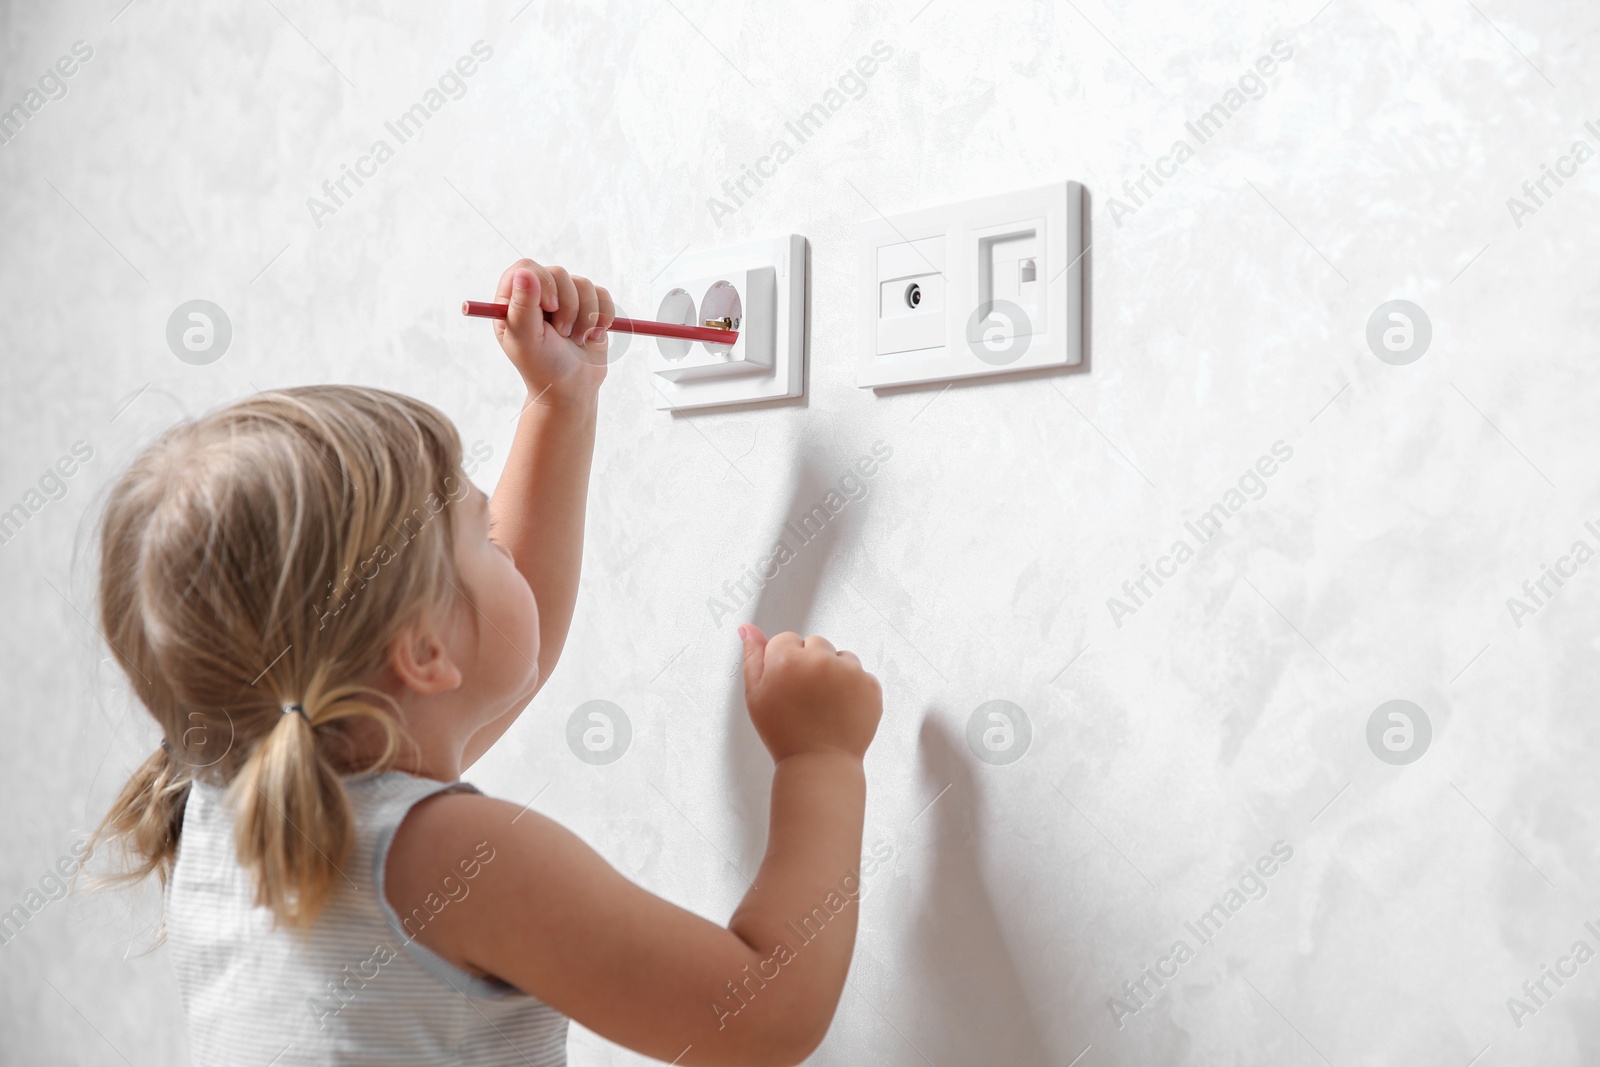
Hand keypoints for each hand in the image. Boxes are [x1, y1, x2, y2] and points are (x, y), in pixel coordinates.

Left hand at [492, 258, 613, 404]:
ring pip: (583, 284)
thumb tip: (524, 274)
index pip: (526, 268)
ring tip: (576, 339)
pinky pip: (602, 294)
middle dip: (567, 306)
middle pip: (558, 273)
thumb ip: (523, 306)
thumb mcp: (527, 340)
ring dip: (585, 316)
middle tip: (562, 333)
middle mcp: (538, 295)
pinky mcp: (589, 305)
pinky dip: (602, 316)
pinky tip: (592, 336)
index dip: (542, 282)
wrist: (573, 388)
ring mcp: (565, 298)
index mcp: (514, 301)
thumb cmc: (543, 367)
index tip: (550, 308)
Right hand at [739, 625, 881, 762]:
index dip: (784, 663)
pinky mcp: (870, 684)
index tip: (787, 685)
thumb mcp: (756, 695)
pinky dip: (853, 687)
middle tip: (805, 696)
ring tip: (824, 703)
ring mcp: (849, 671)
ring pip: (839, 656)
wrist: (819, 763)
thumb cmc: (783, 732)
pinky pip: (860, 673)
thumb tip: (748, 628)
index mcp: (788, 659)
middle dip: (810, 662)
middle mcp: (820, 660)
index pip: (786, 639)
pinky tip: (840, 707)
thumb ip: (753, 656)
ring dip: (834, 671)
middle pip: (815, 643)